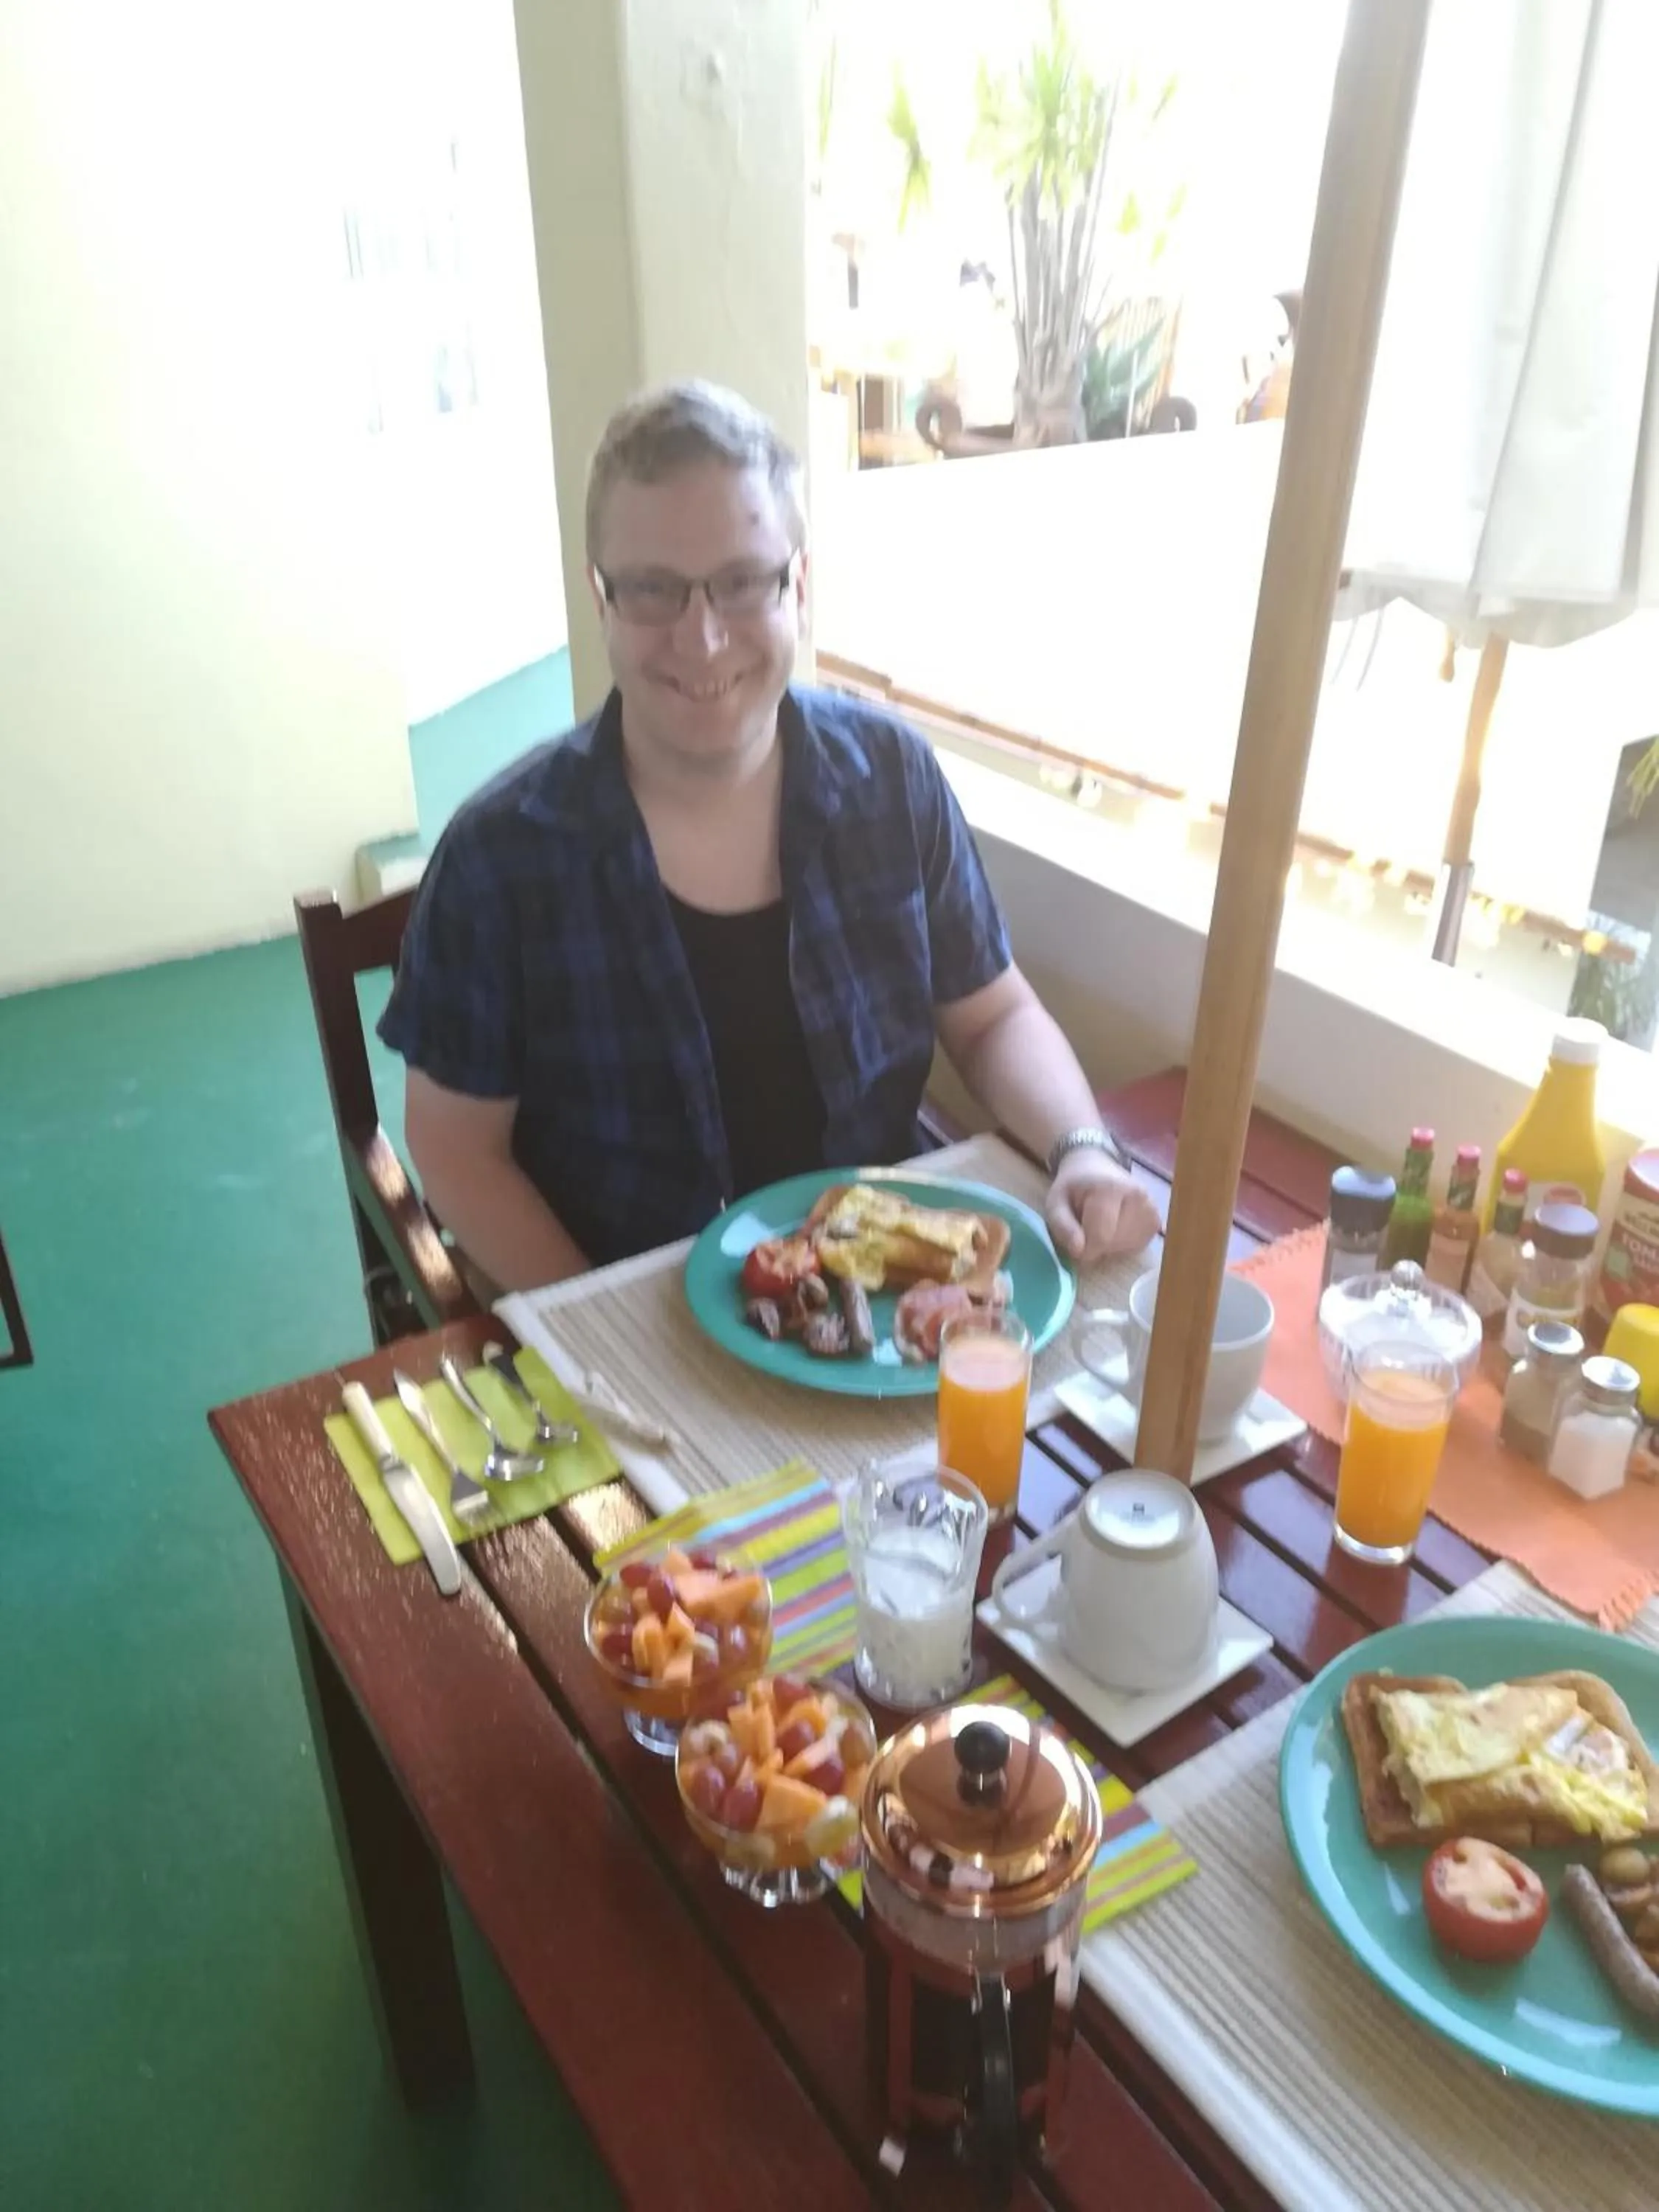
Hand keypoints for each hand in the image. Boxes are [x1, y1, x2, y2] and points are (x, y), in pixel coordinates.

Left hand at [1045, 1151, 1160, 1264]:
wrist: (1094, 1168)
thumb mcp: (1055, 1204)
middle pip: (1114, 1244)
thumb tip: (1079, 1250)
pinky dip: (1122, 1244)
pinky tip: (1114, 1227)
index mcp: (1111, 1189)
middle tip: (1086, 1225)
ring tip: (1101, 1223)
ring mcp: (1151, 1209)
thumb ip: (1062, 1227)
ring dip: (1109, 1245)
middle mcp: (1138, 1197)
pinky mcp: (1156, 1220)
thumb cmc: (1073, 1188)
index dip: (1084, 1249)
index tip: (1074, 1241)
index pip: (1100, 1238)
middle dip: (1096, 1245)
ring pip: (1126, 1248)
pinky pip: (1136, 1246)